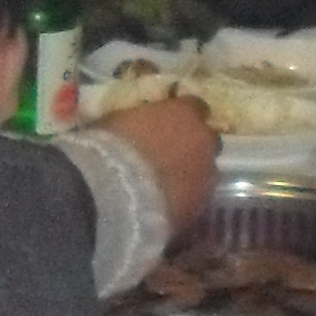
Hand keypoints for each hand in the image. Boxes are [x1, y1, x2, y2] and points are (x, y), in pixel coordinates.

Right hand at [92, 94, 218, 232]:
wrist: (115, 192)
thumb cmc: (109, 147)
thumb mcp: (118, 121)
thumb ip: (137, 122)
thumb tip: (134, 128)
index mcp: (183, 112)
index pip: (194, 106)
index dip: (182, 117)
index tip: (168, 124)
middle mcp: (203, 140)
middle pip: (207, 141)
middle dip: (192, 148)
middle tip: (168, 158)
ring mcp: (206, 175)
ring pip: (205, 174)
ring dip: (190, 177)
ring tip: (164, 189)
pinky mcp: (201, 206)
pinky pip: (196, 201)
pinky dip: (184, 202)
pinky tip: (163, 208)